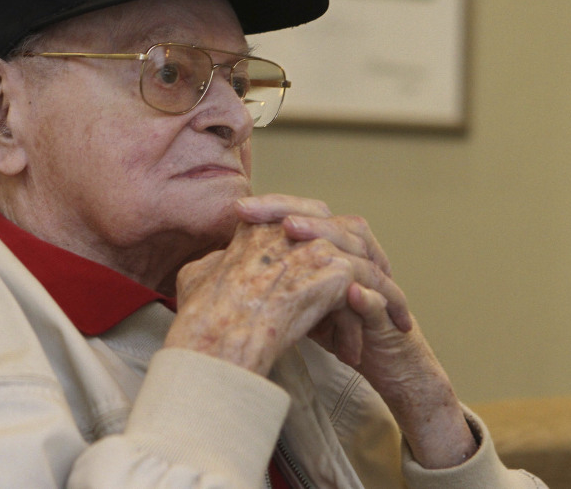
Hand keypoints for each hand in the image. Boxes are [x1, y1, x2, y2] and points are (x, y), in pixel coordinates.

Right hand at [165, 220, 377, 376]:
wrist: (219, 332)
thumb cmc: (203, 314)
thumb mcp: (199, 275)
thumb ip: (216, 264)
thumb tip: (214, 267)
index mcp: (261, 225)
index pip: (304, 218)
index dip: (323, 241)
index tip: (332, 269)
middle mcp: (291, 228)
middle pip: (341, 234)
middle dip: (361, 262)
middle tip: (371, 289)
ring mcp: (315, 246)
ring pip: (358, 266)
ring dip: (370, 297)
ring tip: (372, 327)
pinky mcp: (335, 271)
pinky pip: (364, 295)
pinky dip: (364, 321)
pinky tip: (356, 351)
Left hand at [236, 195, 475, 467]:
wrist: (383, 364)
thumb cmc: (336, 331)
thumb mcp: (295, 300)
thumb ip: (272, 278)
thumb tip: (225, 263)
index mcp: (333, 250)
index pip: (304, 215)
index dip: (273, 207)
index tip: (238, 208)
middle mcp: (355, 257)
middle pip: (328, 220)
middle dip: (289, 211)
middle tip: (254, 210)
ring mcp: (374, 282)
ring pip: (355, 249)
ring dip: (323, 237)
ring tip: (290, 230)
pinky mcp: (390, 314)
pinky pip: (379, 300)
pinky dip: (362, 296)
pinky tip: (344, 291)